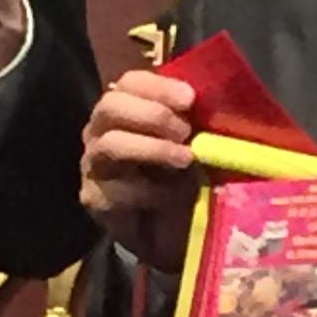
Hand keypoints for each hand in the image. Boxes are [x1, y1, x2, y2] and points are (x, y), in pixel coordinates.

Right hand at [81, 68, 198, 271]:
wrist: (168, 233)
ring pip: (111, 144)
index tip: (189, 98)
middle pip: (111, 105)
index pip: (131, 82)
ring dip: (152, 148)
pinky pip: (116, 189)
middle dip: (151, 114)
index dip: (159, 87)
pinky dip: (147, 191)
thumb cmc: (182, 178)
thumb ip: (199, 123)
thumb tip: (223, 103)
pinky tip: (169, 196)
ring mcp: (94, 164)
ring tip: (184, 159)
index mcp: (127, 108)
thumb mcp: (195, 145)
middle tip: (184, 131)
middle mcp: (102, 130)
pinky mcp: (94, 198)